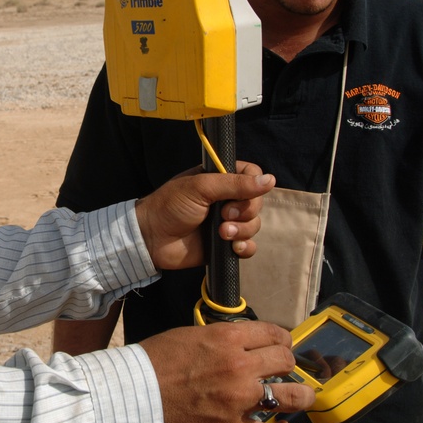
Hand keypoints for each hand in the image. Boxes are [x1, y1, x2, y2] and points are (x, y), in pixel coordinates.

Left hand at [134, 162, 273, 270]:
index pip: (253, 175)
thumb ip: (234, 183)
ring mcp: (227, 222)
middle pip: (256, 202)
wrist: (152, 239)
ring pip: (254, 225)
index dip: (252, 185)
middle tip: (223, 216)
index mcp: (220, 179)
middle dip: (244, 212)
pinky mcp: (225, 244)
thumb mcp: (201, 187)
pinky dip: (245, 247)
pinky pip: (249, 246)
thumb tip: (270, 180)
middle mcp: (226, 199)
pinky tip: (232, 247)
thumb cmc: (170, 206)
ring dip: (242, 230)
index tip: (238, 194)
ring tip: (221, 233)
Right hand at [141, 321, 315, 422]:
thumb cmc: (155, 362)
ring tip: (301, 397)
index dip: (282, 339)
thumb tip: (241, 344)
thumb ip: (221, 338)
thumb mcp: (191, 334)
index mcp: (227, 338)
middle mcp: (239, 366)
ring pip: (292, 396)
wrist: (134, 392)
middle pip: (286, 361)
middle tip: (284, 369)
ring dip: (301, 396)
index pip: (274, 333)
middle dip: (288, 364)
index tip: (281, 345)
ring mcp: (239, 399)